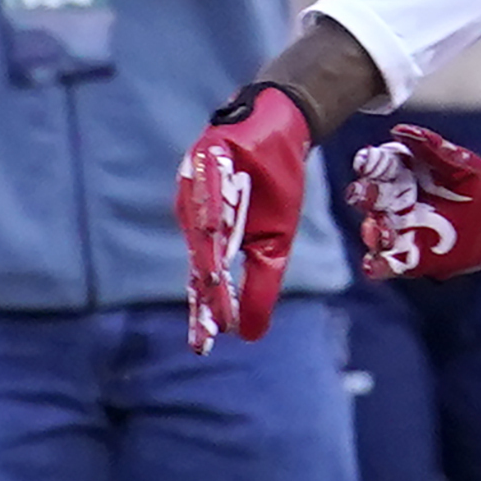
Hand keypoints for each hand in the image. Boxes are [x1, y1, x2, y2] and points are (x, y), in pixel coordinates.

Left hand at [179, 80, 318, 346]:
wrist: (284, 135)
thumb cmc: (275, 191)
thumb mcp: (274, 246)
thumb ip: (260, 287)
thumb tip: (249, 336)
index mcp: (211, 242)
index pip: (205, 282)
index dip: (205, 312)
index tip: (204, 345)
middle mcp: (197, 219)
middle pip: (199, 258)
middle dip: (206, 288)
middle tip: (209, 320)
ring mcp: (198, 187)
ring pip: (202, 225)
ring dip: (207, 254)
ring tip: (214, 283)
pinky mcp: (207, 155)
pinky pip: (209, 183)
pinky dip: (212, 204)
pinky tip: (217, 227)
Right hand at [352, 123, 480, 280]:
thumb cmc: (476, 182)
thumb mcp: (459, 161)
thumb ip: (431, 147)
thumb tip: (400, 130)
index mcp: (400, 172)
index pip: (377, 166)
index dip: (369, 164)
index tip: (366, 163)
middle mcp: (393, 201)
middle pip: (369, 198)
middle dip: (363, 196)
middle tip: (364, 195)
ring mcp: (399, 230)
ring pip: (374, 232)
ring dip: (372, 232)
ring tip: (381, 232)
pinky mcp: (408, 258)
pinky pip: (387, 263)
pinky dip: (378, 265)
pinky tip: (375, 264)